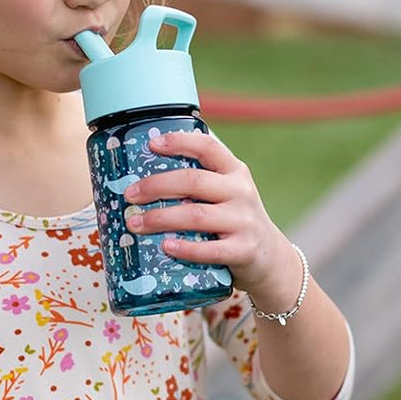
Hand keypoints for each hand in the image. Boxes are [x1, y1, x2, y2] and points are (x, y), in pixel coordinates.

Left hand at [121, 130, 300, 306]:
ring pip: (196, 215)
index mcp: (235, 171)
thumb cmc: (235, 221)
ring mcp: (244, 221)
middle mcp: (241, 192)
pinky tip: (165, 246)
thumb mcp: (227, 194)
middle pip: (193, 181)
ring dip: (160, 218)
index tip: (151, 144)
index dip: (179, 142)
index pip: (208, 147)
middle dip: (156, 186)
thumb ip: (199, 183)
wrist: (270, 257)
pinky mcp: (244, 249)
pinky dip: (185, 248)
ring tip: (135, 223)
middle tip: (130, 195)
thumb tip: (143, 181)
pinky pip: (210, 249)